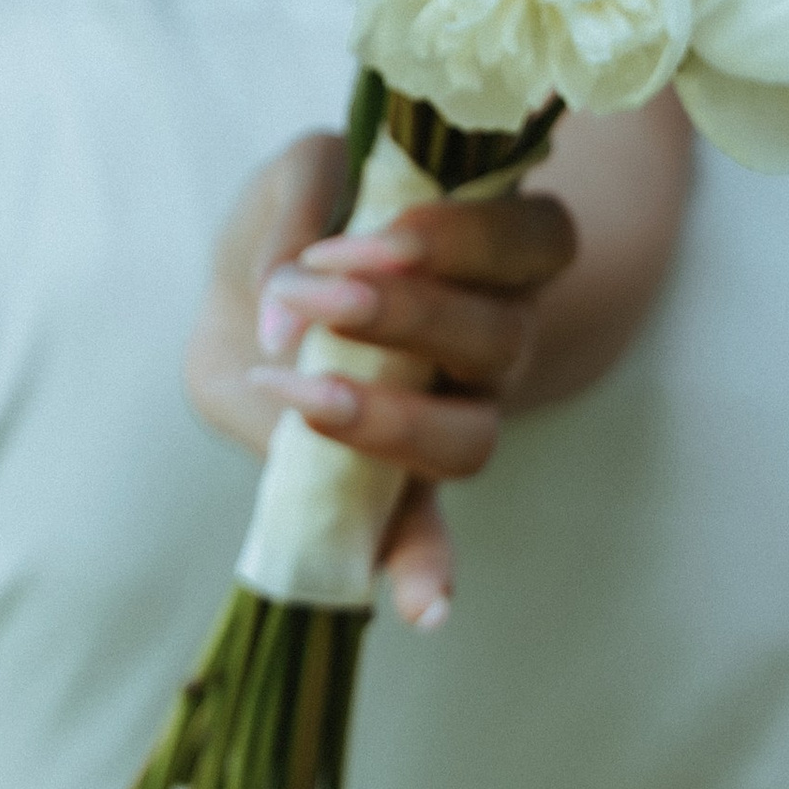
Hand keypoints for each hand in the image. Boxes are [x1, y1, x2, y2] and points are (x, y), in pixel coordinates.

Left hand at [187, 134, 575, 628]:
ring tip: (302, 395)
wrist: (253, 293)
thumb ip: (297, 213)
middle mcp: (498, 339)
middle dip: (408, 316)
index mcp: (493, 252)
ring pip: (471, 436)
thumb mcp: (296, 178)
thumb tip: (283, 313)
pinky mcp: (400, 481)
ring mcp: (457, 416)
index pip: (535, 239)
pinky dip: (427, 568)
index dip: (460, 238)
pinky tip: (425, 610)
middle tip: (316, 293)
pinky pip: (428, 532)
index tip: (368, 236)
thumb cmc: (301, 221)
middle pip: (503, 338)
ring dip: (391, 418)